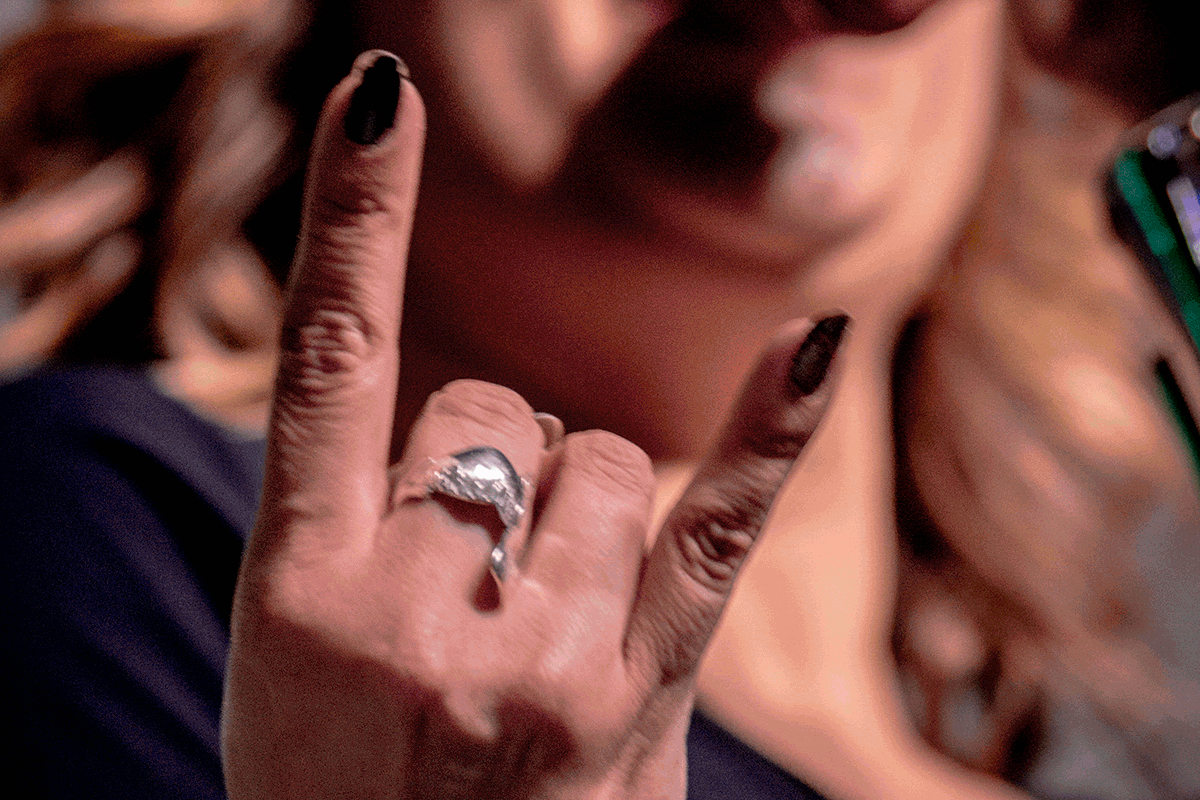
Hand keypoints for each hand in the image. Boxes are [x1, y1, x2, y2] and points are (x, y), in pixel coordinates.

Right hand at [221, 51, 846, 799]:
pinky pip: (714, 530)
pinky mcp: (637, 695)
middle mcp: (415, 613)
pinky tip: (812, 341)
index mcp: (299, 587)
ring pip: (595, 457)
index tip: (379, 98)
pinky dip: (769, 428)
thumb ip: (355, 523)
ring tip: (535, 617)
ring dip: (574, 505)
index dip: (352, 213)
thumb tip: (482, 428)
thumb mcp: (291, 654)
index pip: (328, 357)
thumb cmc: (336, 781)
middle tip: (461, 588)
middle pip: (493, 413)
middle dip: (488, 468)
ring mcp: (535, 656)